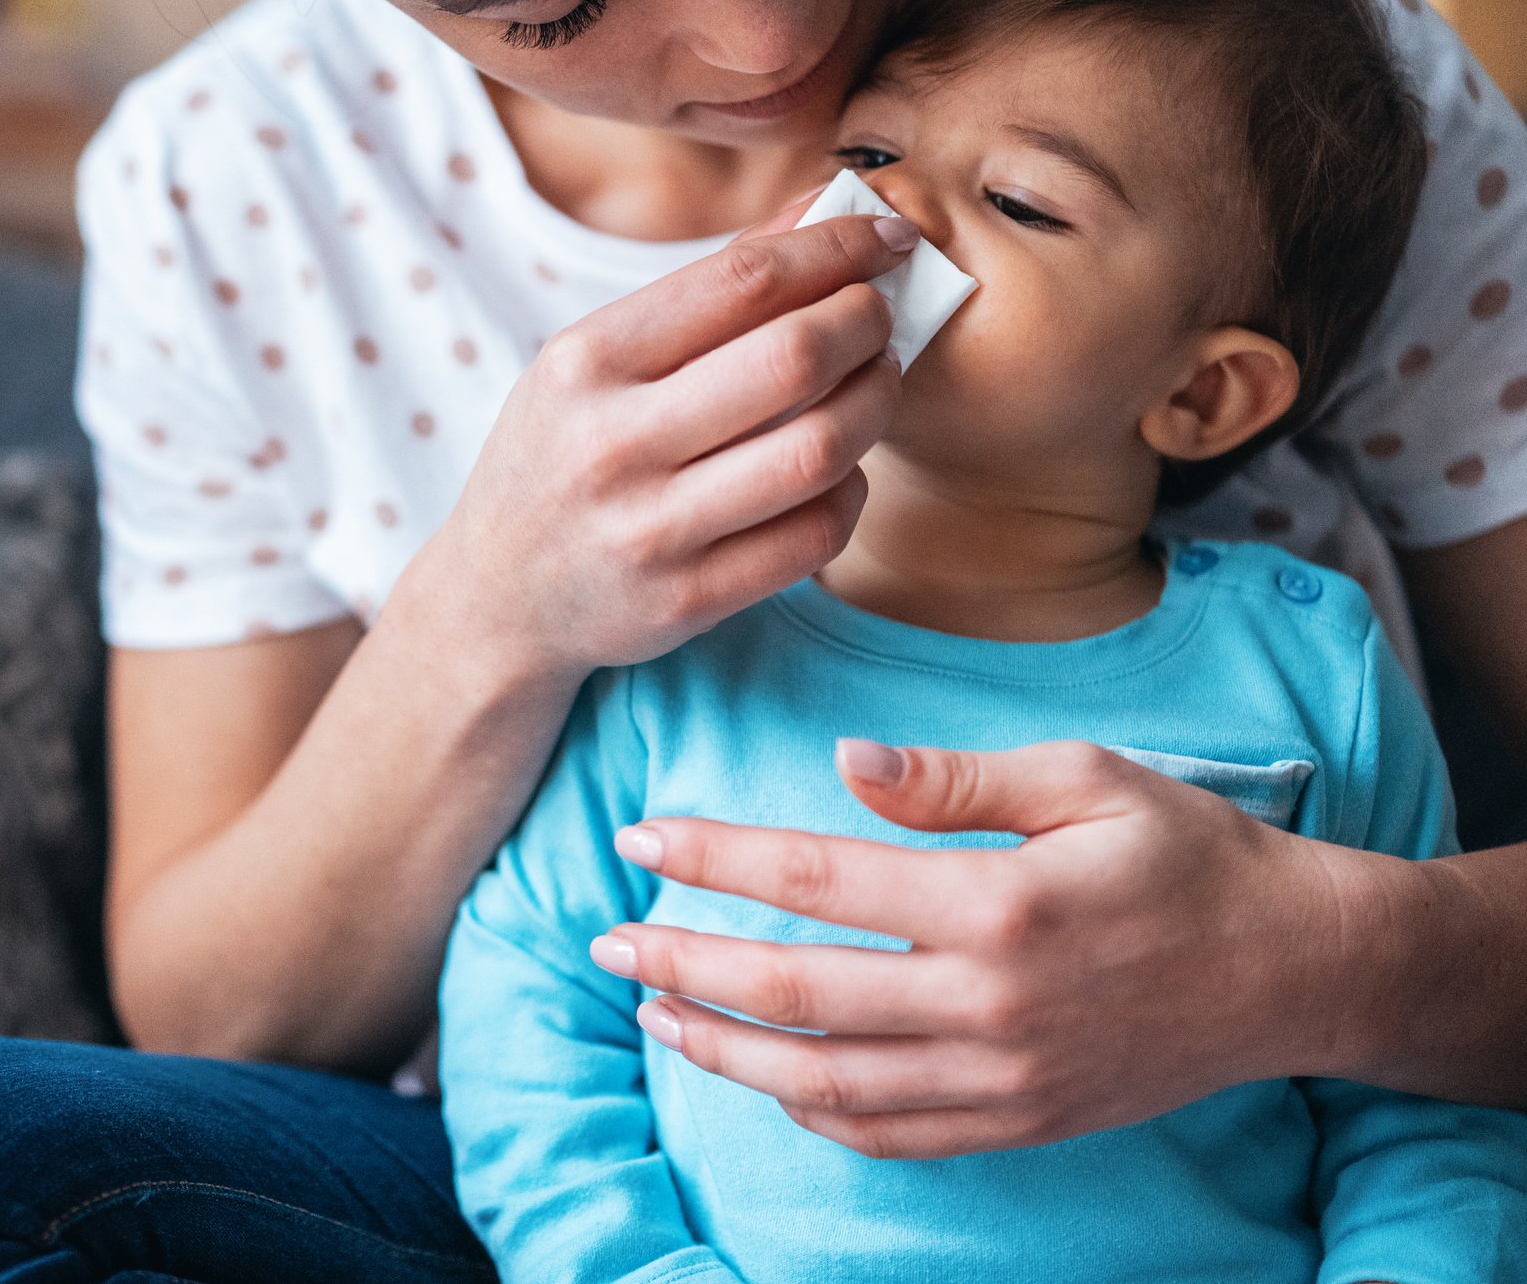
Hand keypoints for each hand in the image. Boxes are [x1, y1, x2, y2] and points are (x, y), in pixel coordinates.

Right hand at [396, 205, 913, 684]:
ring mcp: (650, 530)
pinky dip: (851, 491)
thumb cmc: (560, 455)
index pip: (743, 281)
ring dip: (875, 404)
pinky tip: (841, 470)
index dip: (837, 248)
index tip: (888, 239)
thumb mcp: (594, 360)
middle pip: (793, 359)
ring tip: (875, 383)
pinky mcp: (687, 601)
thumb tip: (822, 211)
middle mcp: (612, 443)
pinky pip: (813, 537)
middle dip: (867, 322)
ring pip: (818, 451)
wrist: (497, 597)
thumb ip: (706, 290)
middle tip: (881, 316)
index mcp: (587, 361)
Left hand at [593, 739, 1372, 1157]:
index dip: (713, 856)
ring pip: (825, 1082)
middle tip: (607, 941)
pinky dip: (813, 1113)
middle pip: (795, 991)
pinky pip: (890, 1135)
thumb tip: (839, 763)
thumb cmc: (1185, 853)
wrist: (1292, 970)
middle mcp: (989, 1002)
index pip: (815, 877)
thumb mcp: (1084, 778)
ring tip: (655, 1012)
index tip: (639, 838)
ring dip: (726, 1049)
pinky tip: (765, 1078)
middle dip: (683, 963)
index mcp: (997, 901)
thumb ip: (954, 777)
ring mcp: (1001, 1077)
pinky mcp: (1019, 1124)